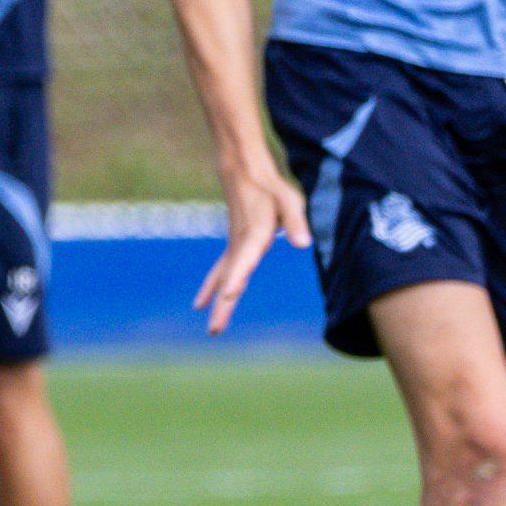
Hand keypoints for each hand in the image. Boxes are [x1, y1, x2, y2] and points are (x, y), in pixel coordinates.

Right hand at [191, 153, 311, 334]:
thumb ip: (295, 222)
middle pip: (230, 278)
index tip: (229, 294)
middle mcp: (241, 245)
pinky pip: (220, 273)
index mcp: (255, 235)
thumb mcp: (290, 201)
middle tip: (215, 329)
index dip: (237, 277)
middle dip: (223, 305)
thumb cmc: (271, 189)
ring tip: (213, 330)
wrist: (245, 175)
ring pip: (223, 280)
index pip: (245, 260)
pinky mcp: (234, 249)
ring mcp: (234, 248)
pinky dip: (212, 289)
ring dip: (218, 304)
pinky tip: (200, 304)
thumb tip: (304, 244)